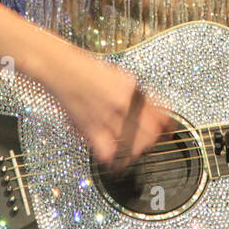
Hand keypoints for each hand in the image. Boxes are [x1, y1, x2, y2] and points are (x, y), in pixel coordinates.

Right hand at [44, 49, 173, 168]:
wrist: (61, 68)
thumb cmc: (87, 70)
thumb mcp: (120, 76)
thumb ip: (136, 93)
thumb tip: (153, 107)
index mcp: (132, 90)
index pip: (160, 114)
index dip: (167, 126)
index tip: (167, 132)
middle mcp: (122, 105)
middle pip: (150, 134)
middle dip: (152, 141)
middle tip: (150, 143)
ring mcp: (106, 118)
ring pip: (133, 146)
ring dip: (136, 151)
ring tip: (134, 151)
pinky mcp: (90, 129)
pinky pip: (107, 153)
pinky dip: (112, 160)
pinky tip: (114, 159)